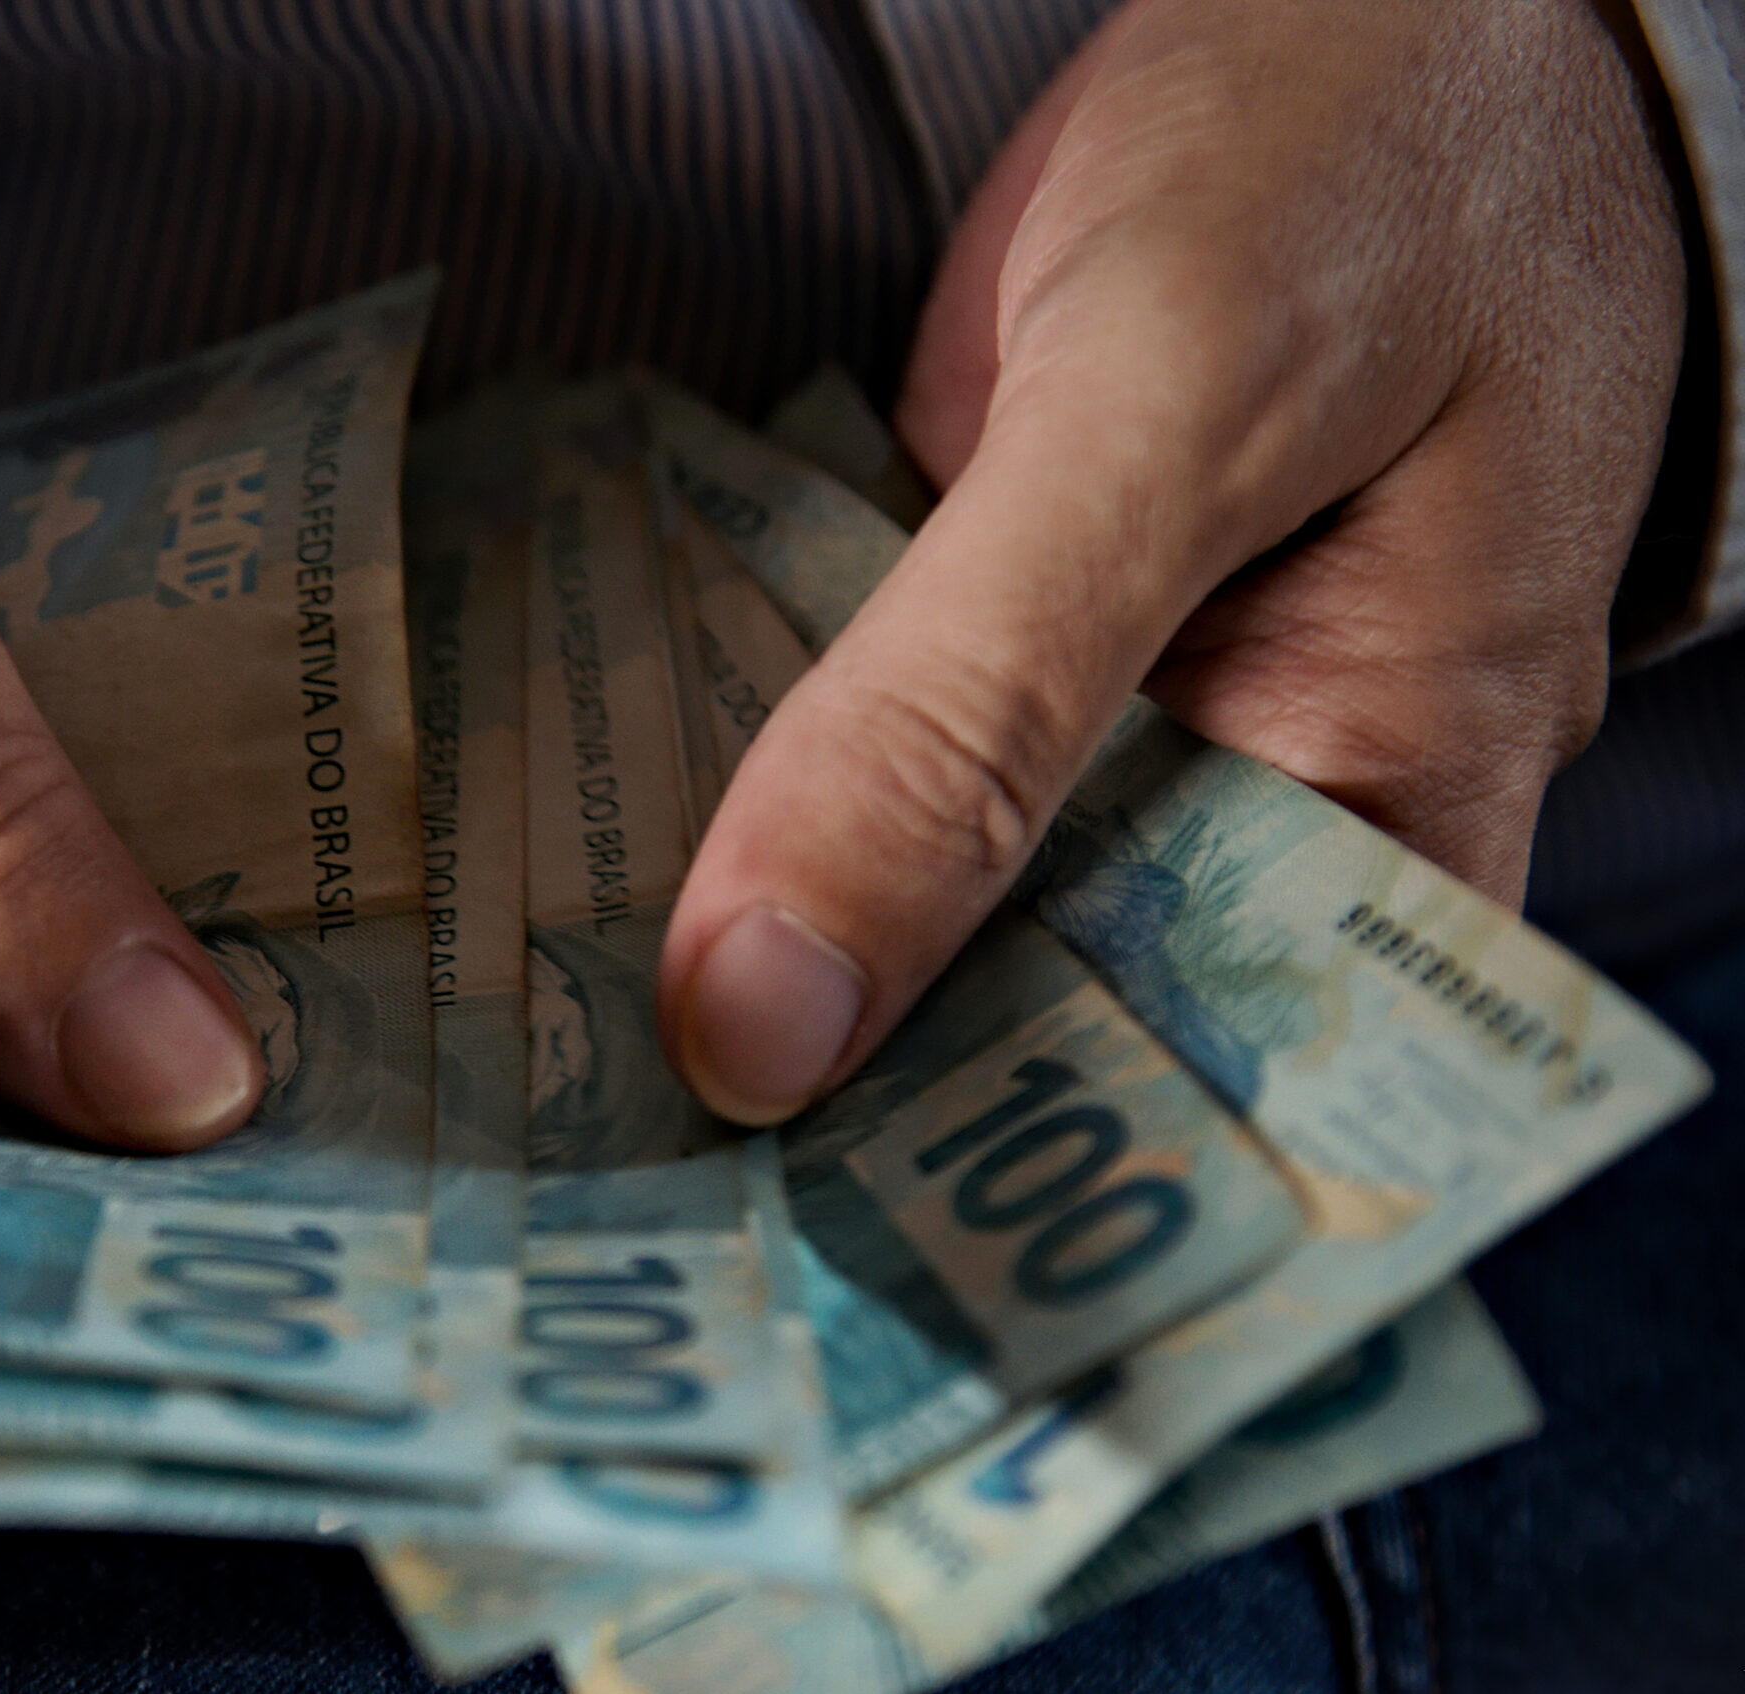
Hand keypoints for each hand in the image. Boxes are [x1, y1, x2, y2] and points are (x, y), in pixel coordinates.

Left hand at [661, 0, 1684, 1123]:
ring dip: (776, 964)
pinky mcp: (1021, 635)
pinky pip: (887, 764)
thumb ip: (973, 709)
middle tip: (590, 1203)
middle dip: (838, 1118)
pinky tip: (599, 871)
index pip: (1201, 1127)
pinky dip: (768, 805)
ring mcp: (1132, 725)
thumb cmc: (1363, 148)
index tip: (770, 1295)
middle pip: (1042, 1041)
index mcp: (1394, 824)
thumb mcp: (1169, 410)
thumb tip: (768, 1018)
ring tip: (551, 1077)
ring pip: (945, 906)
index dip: (992, 1226)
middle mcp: (1262, 817)